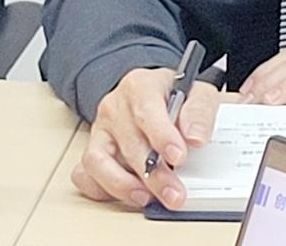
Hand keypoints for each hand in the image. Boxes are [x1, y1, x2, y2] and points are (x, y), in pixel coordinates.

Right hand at [72, 66, 221, 210]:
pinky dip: (102, 190)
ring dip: (124, 186)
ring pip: (98, 162)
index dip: (162, 137)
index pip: (147, 112)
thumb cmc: (174, 95)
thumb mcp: (197, 92)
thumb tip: (196, 137)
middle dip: (153, 175)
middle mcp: (115, 107)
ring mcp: (100, 131)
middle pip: (129, 144)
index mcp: (140, 86)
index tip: (178, 157)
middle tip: (174, 193)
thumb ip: (199, 111)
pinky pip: (86, 175)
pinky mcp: (92, 151)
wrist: (154, 94)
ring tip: (148, 198)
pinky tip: (127, 195)